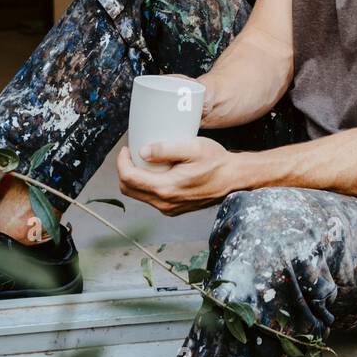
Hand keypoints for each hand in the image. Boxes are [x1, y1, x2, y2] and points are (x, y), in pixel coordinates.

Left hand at [116, 137, 236, 214]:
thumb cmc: (217, 162)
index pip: (129, 178)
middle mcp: (165, 202)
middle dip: (124, 170)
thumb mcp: (193, 148)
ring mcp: (169, 208)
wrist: (234, 179)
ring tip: (142, 160)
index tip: (126, 148)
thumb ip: (166, 149)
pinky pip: (152, 198)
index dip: (122, 162)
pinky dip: (147, 185)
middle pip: (129, 190)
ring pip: (139, 195)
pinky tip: (156, 171)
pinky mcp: (174, 208)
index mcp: (166, 188)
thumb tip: (142, 151)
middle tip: (131, 154)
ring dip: (135, 178)